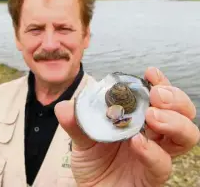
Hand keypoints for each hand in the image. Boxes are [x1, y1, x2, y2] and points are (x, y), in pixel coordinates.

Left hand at [54, 67, 199, 186]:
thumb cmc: (93, 160)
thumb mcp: (82, 137)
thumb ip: (76, 122)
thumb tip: (63, 106)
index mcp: (139, 119)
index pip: (158, 97)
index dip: (160, 83)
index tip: (150, 73)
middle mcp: (153, 134)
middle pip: (182, 112)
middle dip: (174, 98)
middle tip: (157, 95)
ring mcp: (156, 154)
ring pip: (185, 135)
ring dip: (174, 121)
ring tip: (153, 116)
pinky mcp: (152, 175)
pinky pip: (162, 163)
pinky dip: (152, 151)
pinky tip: (138, 142)